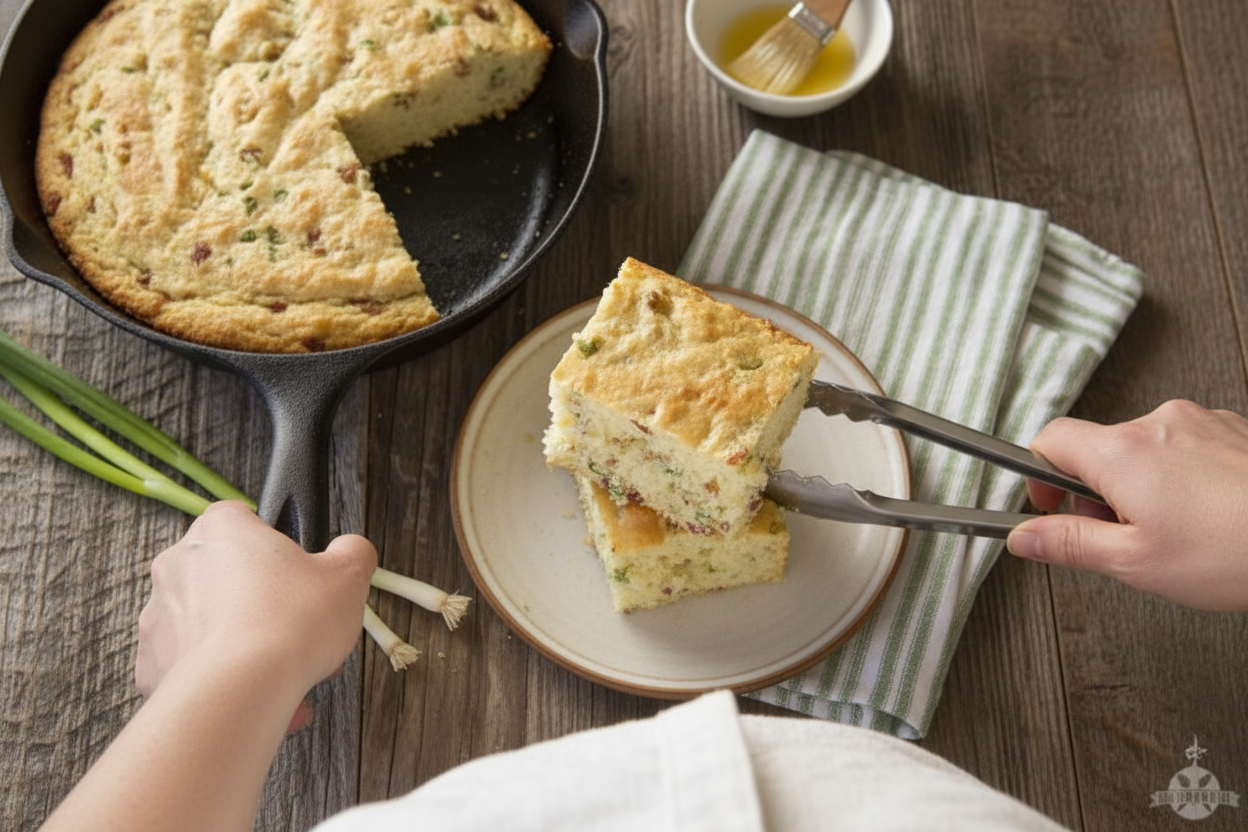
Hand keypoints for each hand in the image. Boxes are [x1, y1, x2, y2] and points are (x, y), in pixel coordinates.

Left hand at [136, 501, 376, 722]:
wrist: (240, 692)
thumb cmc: (289, 625)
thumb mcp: (348, 576)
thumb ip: (352, 552)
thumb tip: (350, 550)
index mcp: (221, 529)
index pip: (246, 519)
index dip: (280, 547)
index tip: (301, 573)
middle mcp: (179, 564)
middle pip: (230, 576)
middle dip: (266, 603)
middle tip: (301, 627)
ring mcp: (160, 615)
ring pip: (214, 625)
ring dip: (249, 645)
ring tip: (288, 672)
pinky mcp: (153, 663)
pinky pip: (195, 665)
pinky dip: (225, 678)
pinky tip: (261, 694)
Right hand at [1006, 400, 1247, 610]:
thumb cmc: (1236, 552)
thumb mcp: (1135, 562)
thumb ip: (1069, 544)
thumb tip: (1024, 537)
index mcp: (1122, 452)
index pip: (1049, 439)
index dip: (1038, 476)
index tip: (1051, 508)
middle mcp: (1157, 423)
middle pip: (1097, 447)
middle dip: (1095, 490)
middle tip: (1119, 534)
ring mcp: (1198, 421)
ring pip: (1142, 448)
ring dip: (1140, 484)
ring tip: (1172, 530)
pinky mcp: (1231, 429)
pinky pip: (1183, 445)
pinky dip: (1179, 475)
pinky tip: (1204, 514)